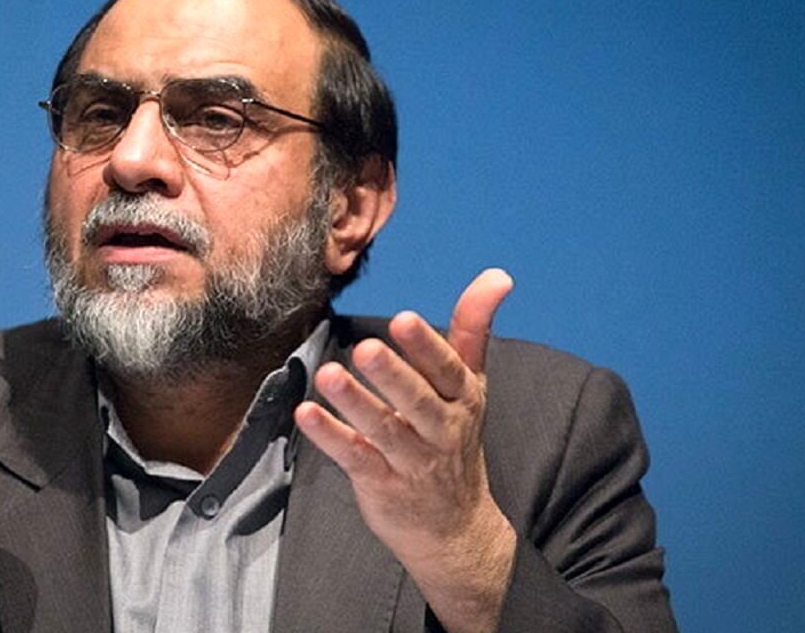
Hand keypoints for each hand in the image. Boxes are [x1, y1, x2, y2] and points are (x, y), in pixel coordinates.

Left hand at [294, 269, 516, 632]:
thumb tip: (497, 275)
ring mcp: (411, 461)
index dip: (426, 346)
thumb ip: (473, 328)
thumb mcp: (471, 385)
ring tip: (327, 375)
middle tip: (364, 348)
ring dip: (355, 402)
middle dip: (393, 376)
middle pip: (418, 402)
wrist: (455, 529)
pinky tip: (306, 414)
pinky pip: (355, 458)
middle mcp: (441, 431)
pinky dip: (331, 437)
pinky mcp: (382, 484)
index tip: (403, 319)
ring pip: (384, 430)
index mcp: (463, 401)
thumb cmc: (455, 440)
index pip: (448, 370)